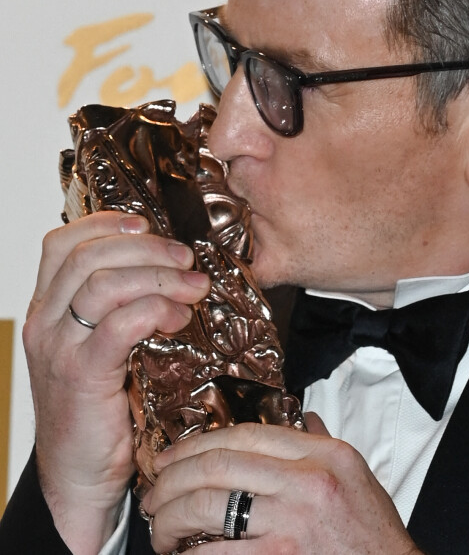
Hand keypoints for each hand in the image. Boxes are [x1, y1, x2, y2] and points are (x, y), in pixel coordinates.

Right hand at [23, 212, 209, 553]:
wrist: (78, 473)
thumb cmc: (97, 407)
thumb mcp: (99, 347)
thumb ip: (117, 309)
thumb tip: (165, 271)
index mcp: (47, 308)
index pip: (62, 244)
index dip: (106, 224)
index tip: (146, 224)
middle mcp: (45, 321)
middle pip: (89, 256)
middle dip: (146, 248)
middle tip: (186, 258)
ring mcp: (59, 348)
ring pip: (104, 284)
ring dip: (160, 277)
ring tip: (194, 287)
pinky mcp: (82, 375)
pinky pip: (119, 325)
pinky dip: (156, 310)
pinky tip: (179, 317)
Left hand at [142, 414, 421, 553]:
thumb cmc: (370, 533)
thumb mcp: (354, 474)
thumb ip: (321, 442)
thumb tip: (301, 418)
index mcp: (323, 454)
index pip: (246, 433)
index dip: (198, 443)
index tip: (173, 457)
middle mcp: (307, 481)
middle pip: (219, 465)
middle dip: (173, 478)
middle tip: (154, 493)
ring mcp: (293, 522)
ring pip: (209, 507)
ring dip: (171, 519)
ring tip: (159, 529)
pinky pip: (218, 553)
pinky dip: (191, 554)